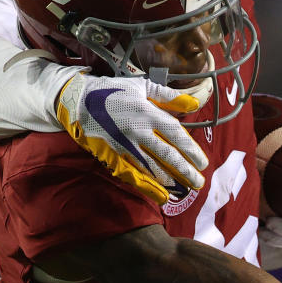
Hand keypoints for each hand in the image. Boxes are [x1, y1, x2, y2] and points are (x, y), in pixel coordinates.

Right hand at [56, 73, 208, 204]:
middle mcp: (138, 131)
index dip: (191, 150)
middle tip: (199, 182)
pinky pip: (132, 174)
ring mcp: (124, 146)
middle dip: (185, 170)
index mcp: (147, 112)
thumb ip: (168, 96)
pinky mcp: (111, 156)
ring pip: (152, 167)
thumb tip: (193, 103)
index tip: (203, 162)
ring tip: (185, 189)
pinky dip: (147, 186)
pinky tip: (161, 195)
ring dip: (170, 180)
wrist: (78, 100)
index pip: (176, 134)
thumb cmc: (113, 91)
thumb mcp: (142, 87)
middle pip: (167, 155)